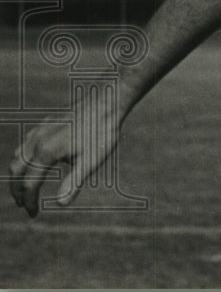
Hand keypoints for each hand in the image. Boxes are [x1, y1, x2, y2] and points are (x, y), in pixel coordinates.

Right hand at [8, 103, 121, 217]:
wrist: (107, 103)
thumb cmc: (101, 133)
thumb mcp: (91, 161)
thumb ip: (74, 183)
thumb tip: (61, 204)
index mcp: (45, 153)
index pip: (29, 185)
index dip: (29, 202)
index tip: (33, 214)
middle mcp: (37, 141)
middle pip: (16, 172)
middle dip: (18, 191)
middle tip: (24, 206)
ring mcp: (39, 131)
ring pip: (17, 157)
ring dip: (17, 176)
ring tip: (23, 190)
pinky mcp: (44, 125)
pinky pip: (24, 145)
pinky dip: (21, 159)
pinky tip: (30, 164)